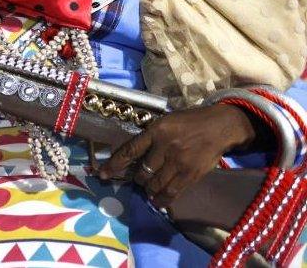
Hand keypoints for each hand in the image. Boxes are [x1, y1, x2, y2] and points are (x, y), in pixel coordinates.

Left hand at [98, 104, 257, 208]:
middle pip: (142, 172)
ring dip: (149, 189)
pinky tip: (158, 200)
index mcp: (156, 131)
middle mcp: (166, 147)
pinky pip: (172, 192)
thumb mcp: (166, 122)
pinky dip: (162, 199)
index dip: (114, 164)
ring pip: (155, 184)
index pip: (130, 150)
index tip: (102, 174)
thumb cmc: (190, 122)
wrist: (220, 126)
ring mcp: (179, 162)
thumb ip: (150, 137)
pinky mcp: (191, 174)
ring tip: (150, 187)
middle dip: (138, 178)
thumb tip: (133, 156)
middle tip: (140, 178)